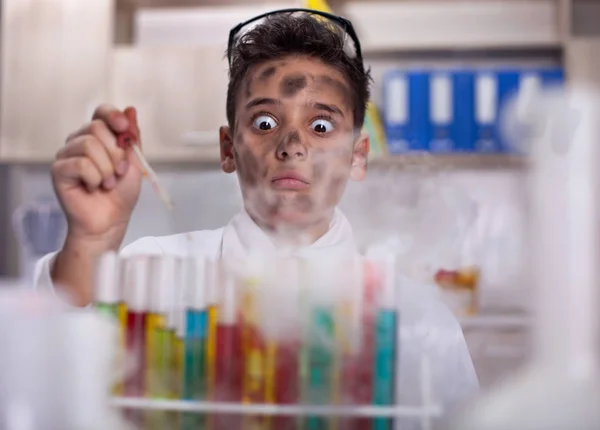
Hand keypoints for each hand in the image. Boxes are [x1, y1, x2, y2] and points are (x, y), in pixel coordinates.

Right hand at [52, 104, 142, 249]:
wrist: (111, 220)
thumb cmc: (121, 194)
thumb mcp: (135, 162)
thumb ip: (132, 137)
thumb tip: (131, 110)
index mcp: (98, 137)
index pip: (100, 112)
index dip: (112, 115)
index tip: (124, 127)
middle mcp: (79, 141)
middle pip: (95, 127)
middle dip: (115, 153)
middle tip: (120, 172)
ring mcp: (67, 155)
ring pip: (89, 145)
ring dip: (107, 169)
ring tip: (108, 183)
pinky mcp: (59, 170)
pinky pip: (80, 163)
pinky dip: (95, 178)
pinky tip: (94, 188)